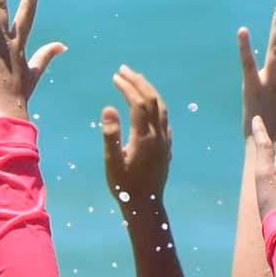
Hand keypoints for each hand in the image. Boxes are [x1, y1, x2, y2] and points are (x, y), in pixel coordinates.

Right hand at [101, 65, 170, 218]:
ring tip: (136, 81)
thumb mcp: (112, 162)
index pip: (138, 103)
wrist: (147, 206)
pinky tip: (150, 107)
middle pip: (152, 100)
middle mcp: (158, 135)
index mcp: (144, 137)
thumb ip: (111, 135)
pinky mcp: (166, 148)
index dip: (128, 87)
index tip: (115, 76)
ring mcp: (165, 141)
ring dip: (149, 91)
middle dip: (138, 82)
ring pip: (162, 108)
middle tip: (124, 70)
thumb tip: (109, 107)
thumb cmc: (125, 186)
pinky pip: (165, 119)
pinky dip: (156, 106)